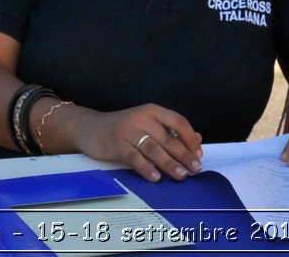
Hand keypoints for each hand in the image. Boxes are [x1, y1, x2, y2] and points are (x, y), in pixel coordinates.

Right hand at [70, 104, 202, 182]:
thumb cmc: (123, 128)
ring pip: (153, 148)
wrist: (90, 127)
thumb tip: (197, 139)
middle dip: (184, 155)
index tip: (198, 153)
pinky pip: (134, 157)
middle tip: (195, 168)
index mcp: (152, 111)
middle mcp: (141, 117)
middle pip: (167, 138)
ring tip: (181, 175)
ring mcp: (128, 130)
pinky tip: (155, 177)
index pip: (178, 121)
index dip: (190, 138)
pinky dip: (146, 168)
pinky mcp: (116, 144)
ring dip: (169, 163)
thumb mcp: (147, 124)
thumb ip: (171, 131)